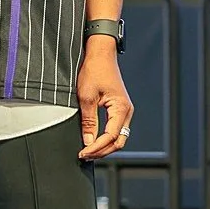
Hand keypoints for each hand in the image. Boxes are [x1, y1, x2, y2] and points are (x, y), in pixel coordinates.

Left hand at [77, 40, 133, 160]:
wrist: (100, 53)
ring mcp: (124, 110)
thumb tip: (88, 141)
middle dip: (102, 151)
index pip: (110, 137)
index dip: (96, 148)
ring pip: (118, 137)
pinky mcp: (119, 108)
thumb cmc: (95, 70)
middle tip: (85, 155)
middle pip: (118, 141)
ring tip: (88, 150)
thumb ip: (88, 122)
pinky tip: (94, 140)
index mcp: (121, 108)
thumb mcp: (86, 97)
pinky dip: (106, 138)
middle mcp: (126, 111)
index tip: (83, 153)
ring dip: (104, 146)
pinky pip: (116, 129)